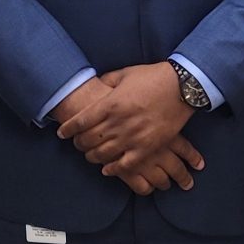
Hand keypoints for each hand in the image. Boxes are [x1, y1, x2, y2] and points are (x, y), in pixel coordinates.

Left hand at [56, 63, 204, 193]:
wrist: (182, 87)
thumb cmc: (152, 77)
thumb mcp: (125, 74)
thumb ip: (107, 81)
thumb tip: (96, 85)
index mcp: (111, 103)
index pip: (81, 121)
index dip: (68, 128)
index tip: (62, 133)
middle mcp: (119, 122)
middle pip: (89, 139)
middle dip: (79, 143)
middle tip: (77, 143)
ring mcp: (133, 136)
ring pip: (104, 154)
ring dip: (92, 157)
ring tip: (89, 155)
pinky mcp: (147, 147)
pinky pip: (125, 165)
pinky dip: (113, 169)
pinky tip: (107, 169)